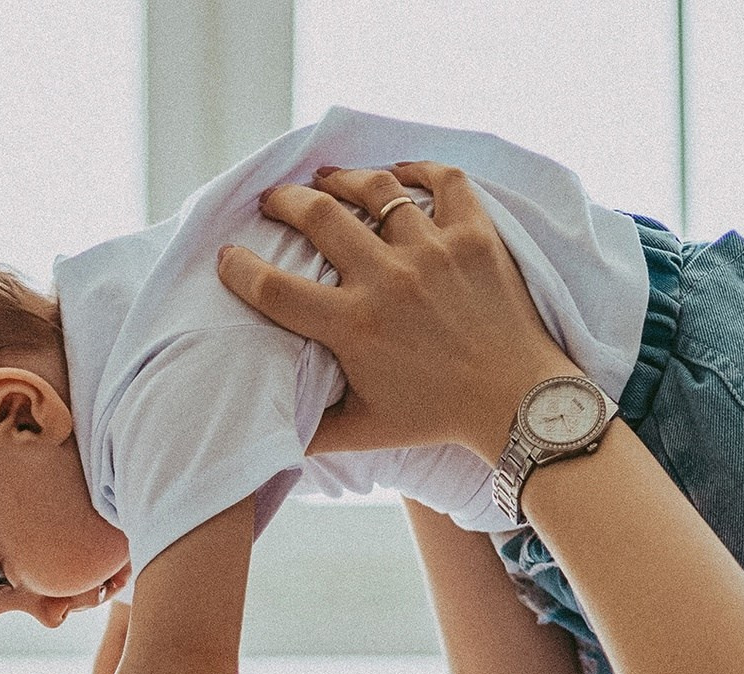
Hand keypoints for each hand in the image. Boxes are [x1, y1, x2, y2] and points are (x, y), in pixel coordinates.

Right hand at [215, 162, 577, 460]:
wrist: (516, 404)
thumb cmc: (436, 419)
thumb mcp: (364, 430)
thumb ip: (310, 432)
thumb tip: (264, 435)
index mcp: (354, 327)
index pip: (276, 289)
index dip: (240, 269)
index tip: (227, 256)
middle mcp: (388, 281)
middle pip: (319, 215)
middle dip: (285, 200)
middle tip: (274, 199)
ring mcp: (434, 252)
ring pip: (376, 187)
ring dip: (343, 177)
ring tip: (327, 177)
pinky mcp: (474, 236)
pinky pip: (443, 181)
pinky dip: (418, 170)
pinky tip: (399, 172)